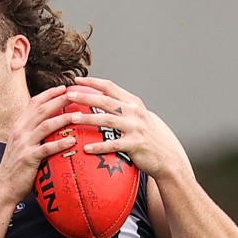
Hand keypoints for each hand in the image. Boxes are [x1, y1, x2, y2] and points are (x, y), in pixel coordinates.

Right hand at [0, 86, 78, 203]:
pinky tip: (72, 141)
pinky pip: (47, 149)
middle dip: (60, 100)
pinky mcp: (29, 158)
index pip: (34, 103)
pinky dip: (60, 144)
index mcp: (19, 125)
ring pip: (46, 125)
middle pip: (42, 109)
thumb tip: (49, 124)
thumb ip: (32, 132)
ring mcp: (24, 144)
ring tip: (79, 115)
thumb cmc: (16, 167)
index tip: (64, 88)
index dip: (50, 93)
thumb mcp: (21, 144)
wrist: (4, 187)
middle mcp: (20, 131)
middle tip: (76, 95)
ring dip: (64, 119)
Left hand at [70, 76, 193, 182]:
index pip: (110, 87)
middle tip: (68, 95)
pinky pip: (114, 145)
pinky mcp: (135, 145)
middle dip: (85, 97)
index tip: (76, 80)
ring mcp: (135, 128)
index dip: (92, 82)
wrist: (169, 157)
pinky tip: (86, 148)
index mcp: (134, 103)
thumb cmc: (151, 138)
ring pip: (108, 120)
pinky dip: (99, 146)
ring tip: (72, 119)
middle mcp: (135, 112)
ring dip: (88, 118)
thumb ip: (124, 109)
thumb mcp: (140, 118)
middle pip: (105, 101)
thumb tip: (104, 101)